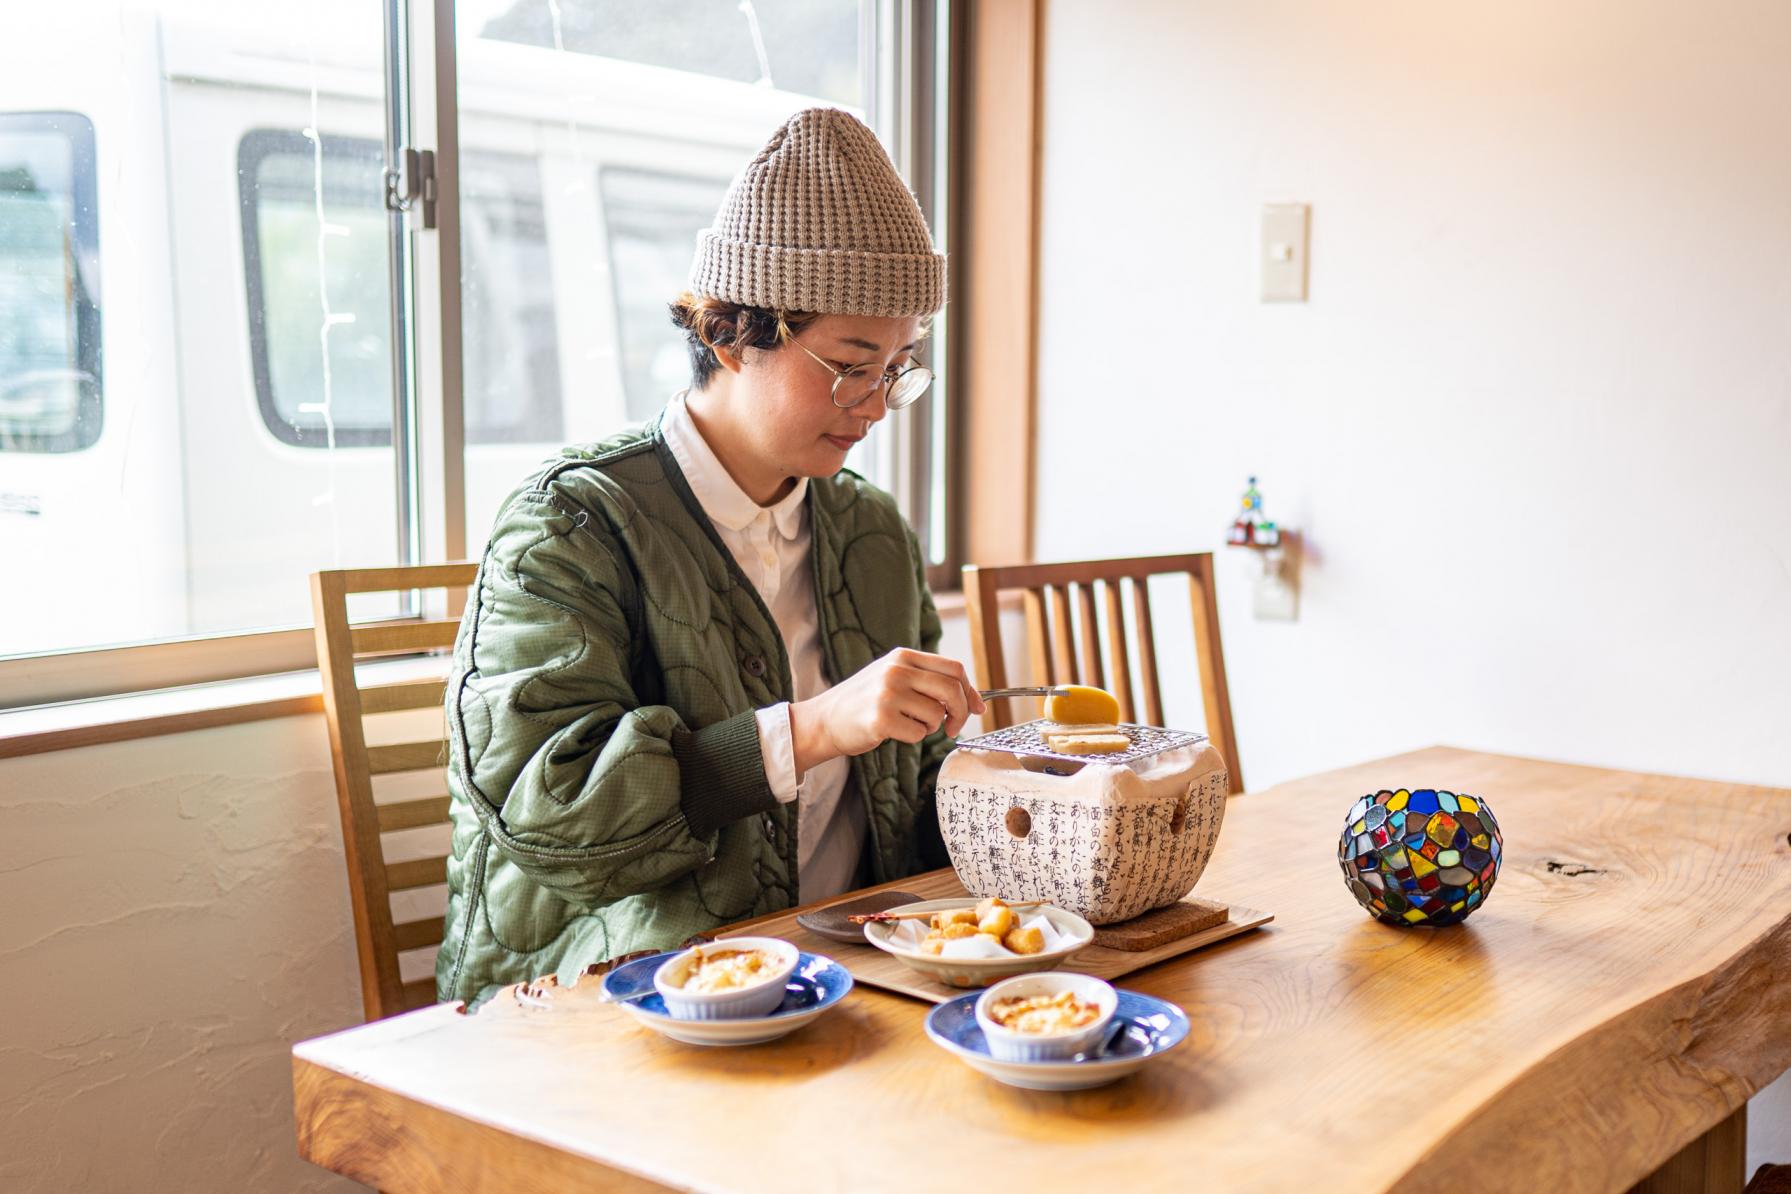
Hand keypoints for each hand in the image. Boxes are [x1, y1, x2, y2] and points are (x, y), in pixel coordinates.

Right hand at [789, 648, 985, 775]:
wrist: (824, 720)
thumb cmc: (864, 703)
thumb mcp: (894, 678)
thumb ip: (929, 682)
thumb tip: (975, 702)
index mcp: (903, 656)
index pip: (954, 668)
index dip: (970, 691)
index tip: (976, 709)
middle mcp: (896, 670)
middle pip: (951, 689)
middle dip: (960, 712)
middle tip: (952, 727)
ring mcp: (888, 693)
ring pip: (936, 715)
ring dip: (929, 727)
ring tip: (906, 724)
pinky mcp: (881, 718)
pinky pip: (918, 734)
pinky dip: (912, 738)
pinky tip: (892, 731)